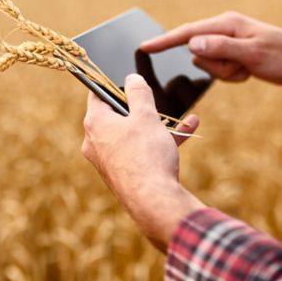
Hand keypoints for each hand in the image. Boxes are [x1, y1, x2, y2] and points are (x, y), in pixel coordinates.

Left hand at [82, 74, 204, 251]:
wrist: (153, 202)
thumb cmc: (146, 155)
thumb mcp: (146, 116)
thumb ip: (138, 92)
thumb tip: (132, 78)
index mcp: (95, 123)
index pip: (97, 94)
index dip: (112, 84)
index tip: (126, 80)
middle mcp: (95, 142)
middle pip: (117, 115)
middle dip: (142, 108)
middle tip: (156, 102)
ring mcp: (108, 160)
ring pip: (132, 134)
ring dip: (157, 125)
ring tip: (183, 119)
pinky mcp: (122, 173)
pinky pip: (138, 151)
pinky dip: (157, 142)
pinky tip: (186, 133)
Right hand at [140, 12, 281, 87]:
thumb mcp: (252, 53)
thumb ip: (220, 48)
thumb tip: (191, 44)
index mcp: (225, 24)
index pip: (187, 32)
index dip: (164, 41)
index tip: (145, 46)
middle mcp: (222, 31)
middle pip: (198, 55)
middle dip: (217, 67)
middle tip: (241, 67)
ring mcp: (226, 43)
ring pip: (207, 65)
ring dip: (226, 73)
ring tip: (247, 68)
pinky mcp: (229, 54)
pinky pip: (218, 70)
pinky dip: (231, 75)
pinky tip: (247, 70)